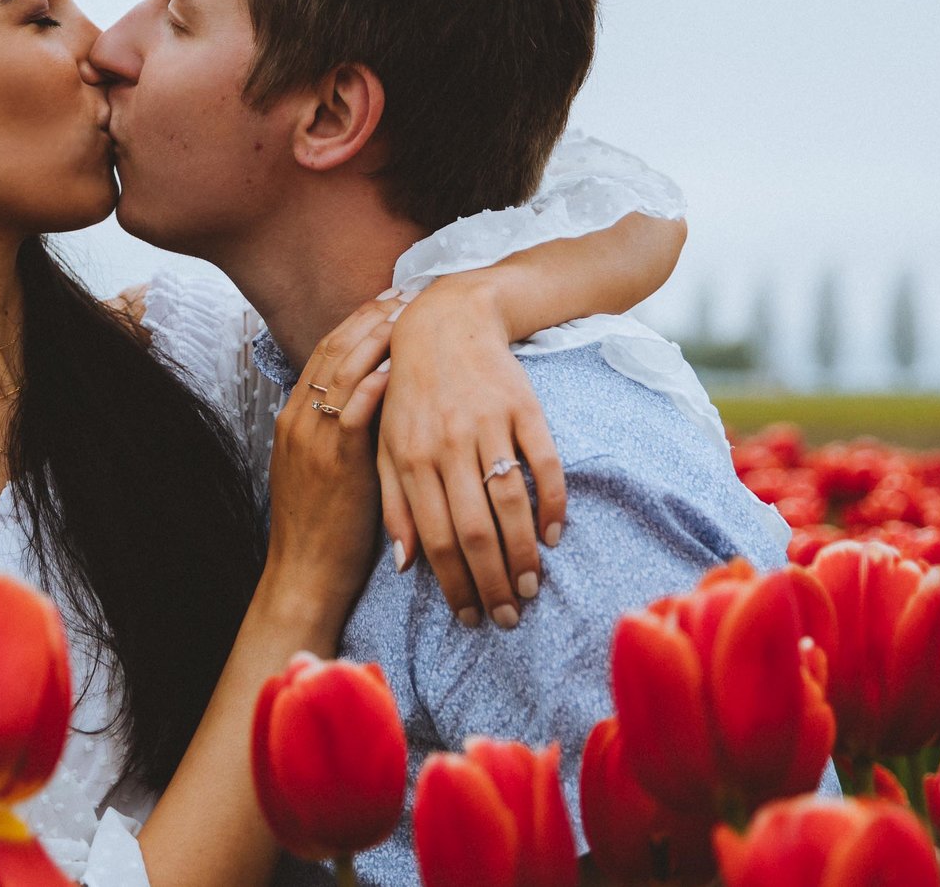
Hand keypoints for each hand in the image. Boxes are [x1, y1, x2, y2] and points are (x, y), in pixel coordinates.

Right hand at [262, 301, 393, 612]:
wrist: (302, 575)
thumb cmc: (322, 532)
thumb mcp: (322, 474)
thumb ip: (339, 437)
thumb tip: (371, 410)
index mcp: (294, 420)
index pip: (324, 355)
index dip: (355, 324)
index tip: (384, 300)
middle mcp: (299, 421)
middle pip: (333, 352)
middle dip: (368, 319)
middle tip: (400, 291)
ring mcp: (313, 440)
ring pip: (341, 373)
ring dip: (375, 339)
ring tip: (405, 312)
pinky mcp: (334, 463)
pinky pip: (353, 413)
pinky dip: (374, 383)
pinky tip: (397, 363)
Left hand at [377, 276, 566, 628]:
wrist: (446, 321)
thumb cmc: (409, 394)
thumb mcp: (386, 443)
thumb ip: (393, 502)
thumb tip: (404, 565)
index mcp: (410, 457)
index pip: (434, 538)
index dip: (454, 584)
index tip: (470, 618)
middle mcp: (447, 443)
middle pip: (474, 530)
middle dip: (493, 583)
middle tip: (508, 617)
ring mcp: (488, 424)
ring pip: (510, 502)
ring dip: (523, 553)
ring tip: (530, 588)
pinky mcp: (523, 407)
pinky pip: (545, 463)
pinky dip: (553, 503)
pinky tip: (553, 536)